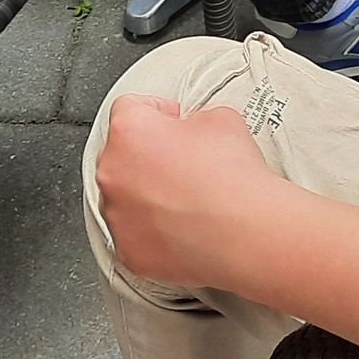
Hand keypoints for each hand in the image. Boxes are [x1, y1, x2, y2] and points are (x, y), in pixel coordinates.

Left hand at [96, 96, 280, 287]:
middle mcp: (113, 172)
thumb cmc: (232, 177)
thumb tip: (193, 130)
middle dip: (149, 155)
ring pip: (125, 196)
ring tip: (185, 198)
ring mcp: (116, 215)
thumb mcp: (221, 117)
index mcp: (129, 131)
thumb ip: (194, 119)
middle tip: (182, 161)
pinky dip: (153, 229)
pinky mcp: (128, 250)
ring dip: (147, 194)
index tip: (171, 120)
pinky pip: (134, 232)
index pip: (129, 108)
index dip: (157, 111)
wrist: (245, 232)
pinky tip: (183, 224)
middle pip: (122, 154)